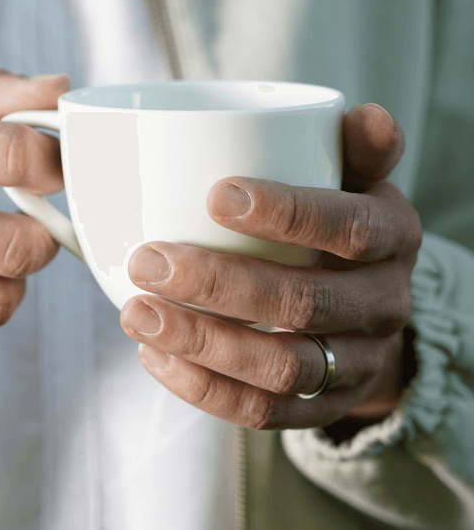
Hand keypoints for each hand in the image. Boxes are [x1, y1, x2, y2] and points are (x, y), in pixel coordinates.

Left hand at [120, 103, 421, 430]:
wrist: (365, 300)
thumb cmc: (339, 218)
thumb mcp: (353, 177)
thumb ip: (351, 146)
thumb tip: (367, 114)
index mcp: (392, 236)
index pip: (352, 228)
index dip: (287, 213)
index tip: (215, 194)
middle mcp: (383, 304)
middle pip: (304, 304)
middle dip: (219, 285)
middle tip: (148, 261)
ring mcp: (355, 363)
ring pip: (281, 367)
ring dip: (201, 343)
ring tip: (136, 314)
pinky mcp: (322, 407)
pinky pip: (265, 414)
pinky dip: (204, 389)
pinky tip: (154, 355)